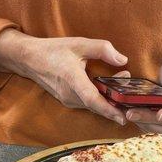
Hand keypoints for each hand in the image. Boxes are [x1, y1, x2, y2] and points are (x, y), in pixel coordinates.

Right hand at [0, 29, 127, 124]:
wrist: (30, 59)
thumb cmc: (54, 50)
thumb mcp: (79, 43)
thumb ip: (102, 49)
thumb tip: (122, 59)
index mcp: (72, 78)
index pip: (92, 99)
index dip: (108, 109)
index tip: (122, 117)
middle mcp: (69, 94)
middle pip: (96, 105)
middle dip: (115, 103)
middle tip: (131, 95)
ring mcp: (67, 99)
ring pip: (92, 105)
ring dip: (108, 101)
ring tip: (122, 90)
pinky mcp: (67, 100)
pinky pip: (86, 104)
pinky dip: (99, 101)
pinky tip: (109, 93)